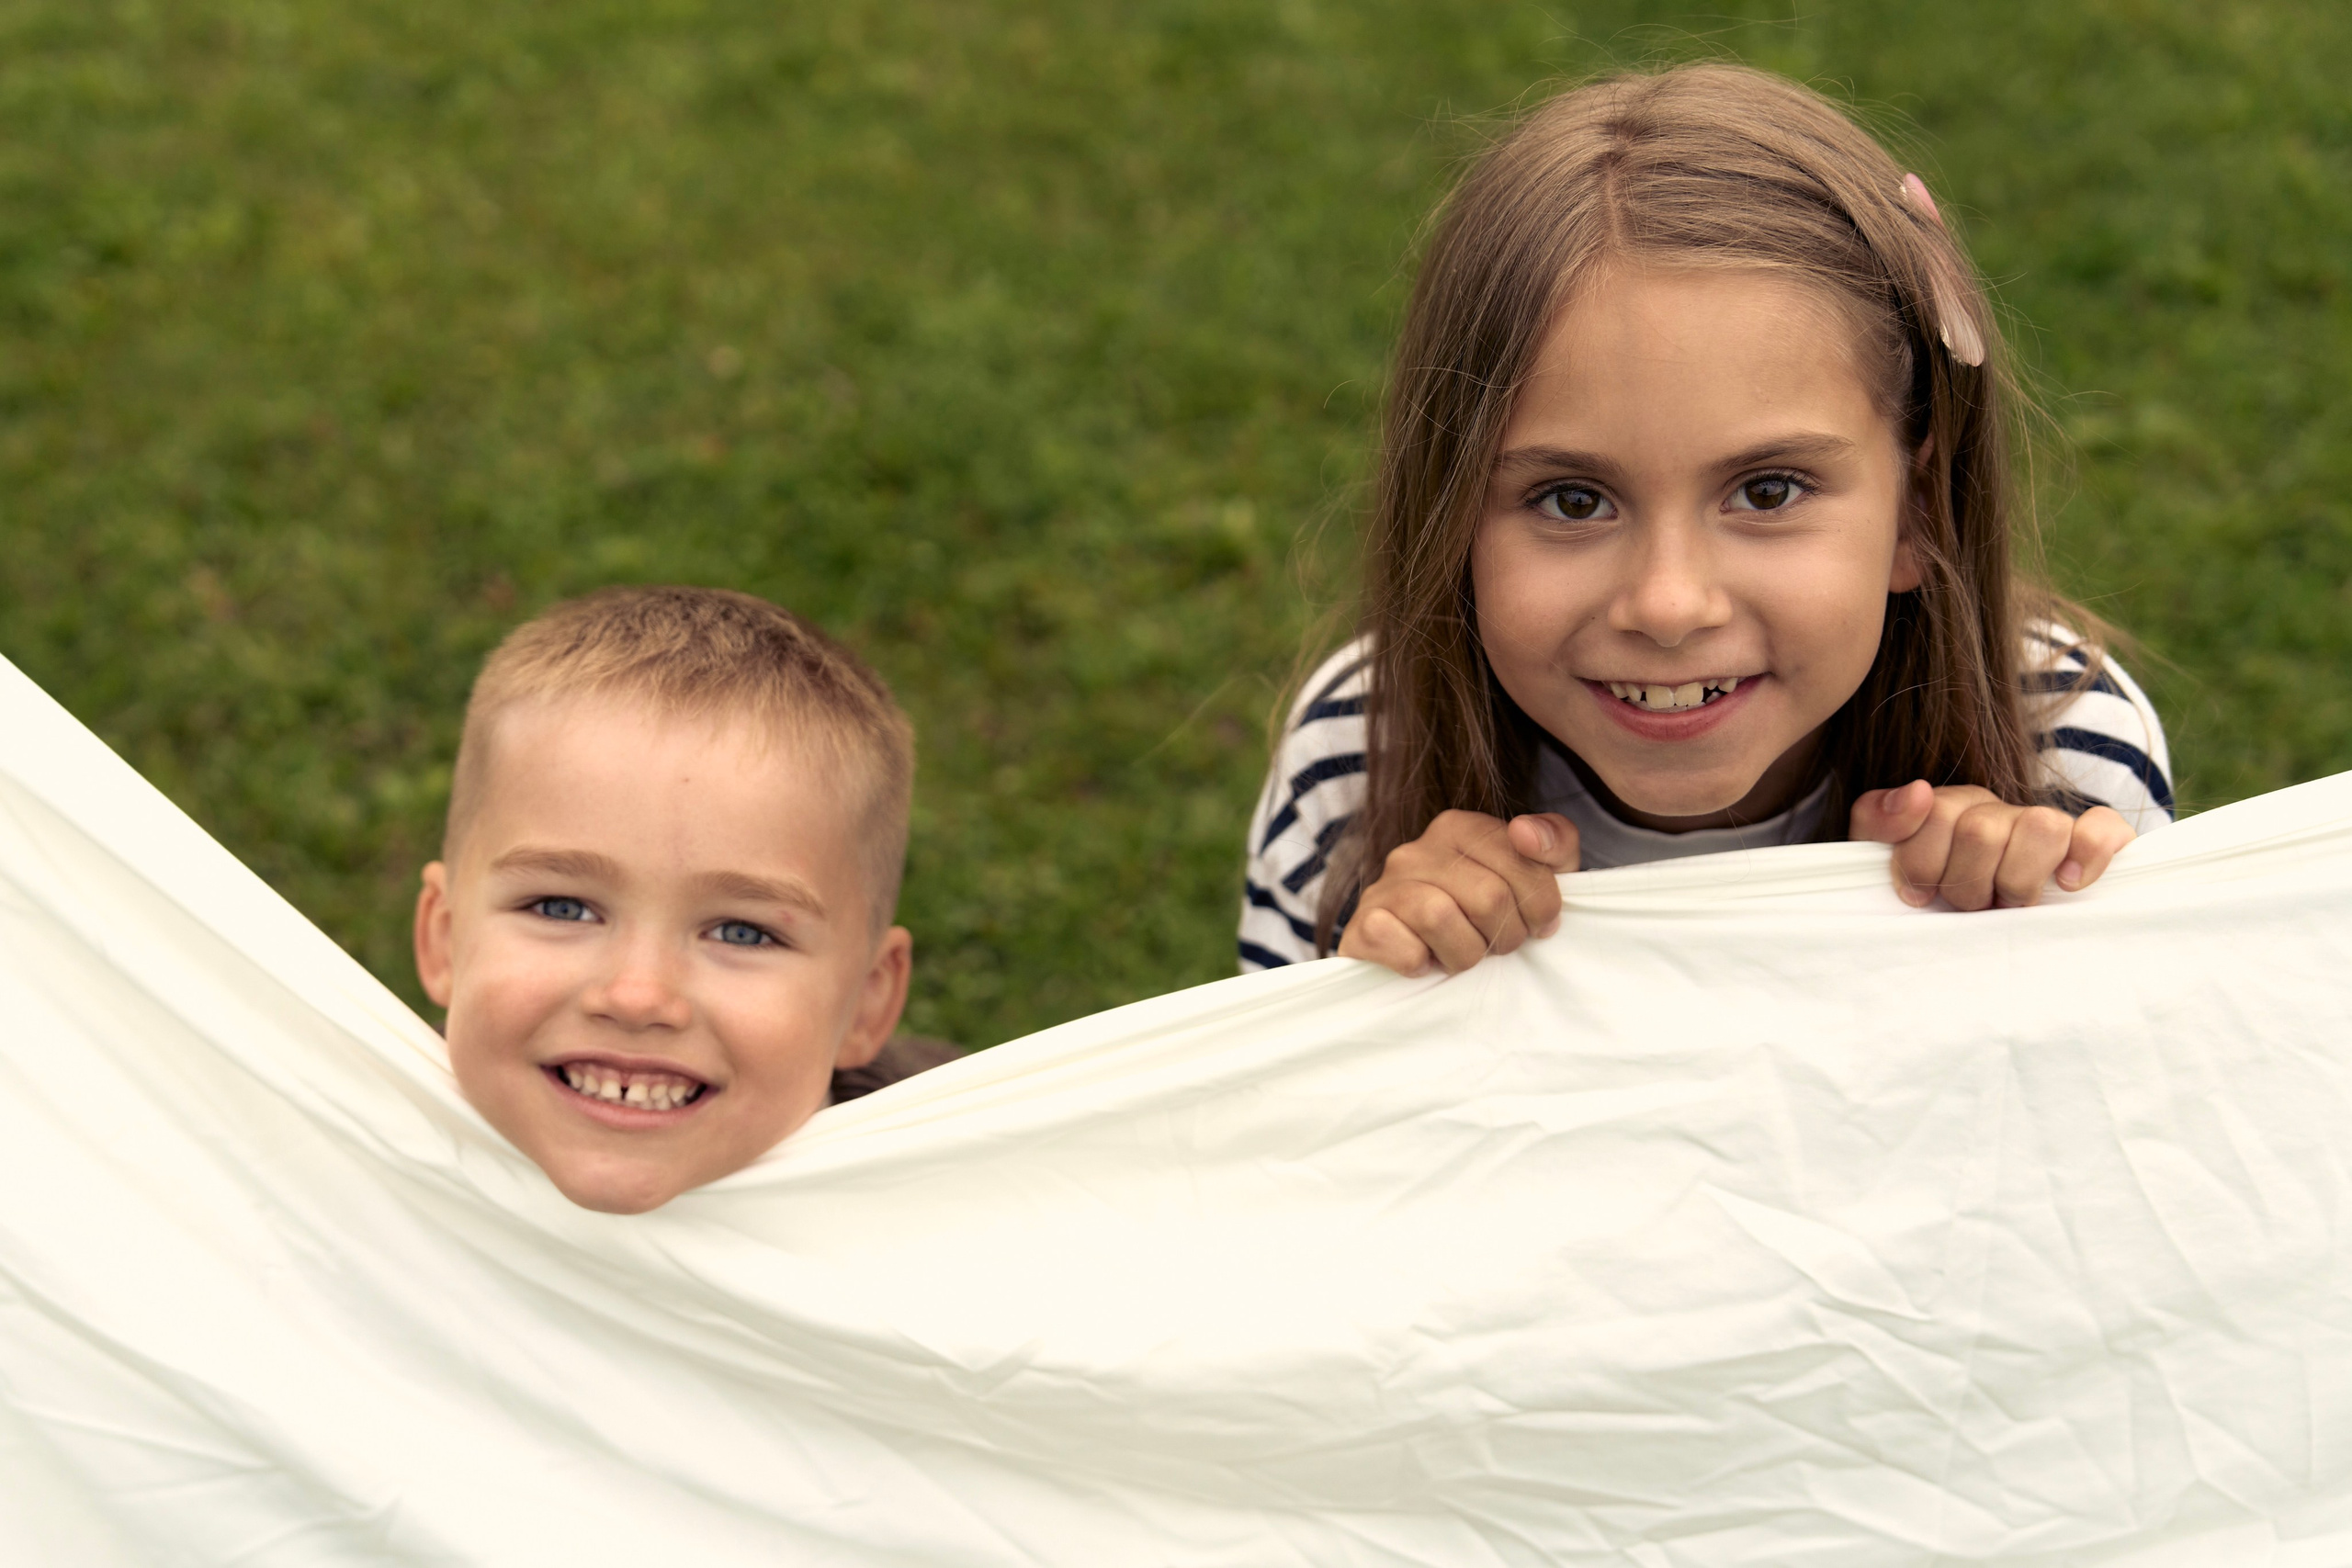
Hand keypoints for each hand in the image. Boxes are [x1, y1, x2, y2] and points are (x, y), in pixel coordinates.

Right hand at [1337, 810, 1578, 975]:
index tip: (1536, 924)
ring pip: (1440, 917)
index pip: (1520, 859)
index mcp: (1458, 828)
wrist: (1418, 960)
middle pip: (1488, 896)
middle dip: (1506, 935)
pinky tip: (1425, 961)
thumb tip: (1526, 831)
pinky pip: (1405, 950)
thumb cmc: (1485, 917)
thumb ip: (1554, 842)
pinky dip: (1423, 966)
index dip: (1541, 905)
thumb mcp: (1536, 876)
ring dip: (1465, 954)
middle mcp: (1415, 851)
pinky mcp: (1361, 928)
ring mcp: (1383, 888)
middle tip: (1496, 945)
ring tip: (1462, 956)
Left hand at [1851, 781, 2133, 909]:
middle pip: (1983, 829)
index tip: (1918, 893)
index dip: (1921, 862)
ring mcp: (2048, 828)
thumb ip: (1879, 819)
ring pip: (2042, 826)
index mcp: (1954, 808)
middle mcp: (2001, 812)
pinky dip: (2088, 852)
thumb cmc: (1928, 893)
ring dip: (2015, 882)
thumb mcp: (1884, 854)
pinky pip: (2104, 829)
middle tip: (1965, 907)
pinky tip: (2067, 883)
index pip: (1935, 812)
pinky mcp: (2092, 845)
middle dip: (1964, 884)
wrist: (1961, 925)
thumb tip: (1917, 792)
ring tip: (2005, 908)